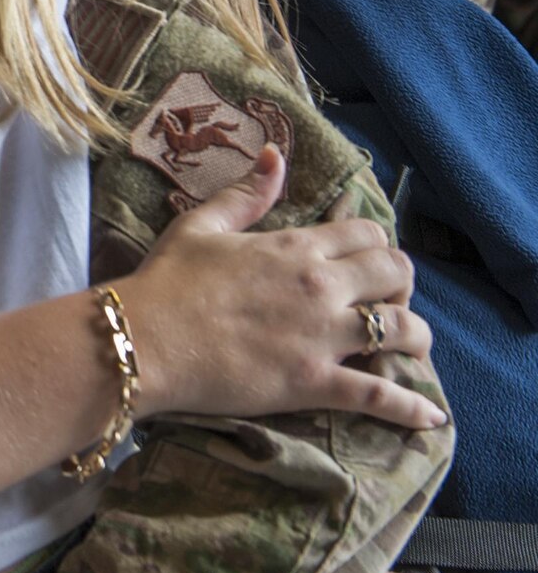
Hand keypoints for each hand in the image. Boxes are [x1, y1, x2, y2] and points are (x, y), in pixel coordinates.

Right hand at [119, 145, 441, 429]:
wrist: (141, 340)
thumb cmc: (164, 282)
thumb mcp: (200, 225)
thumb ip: (244, 193)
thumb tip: (275, 155)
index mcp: (295, 247)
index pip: (367, 233)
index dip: (375, 246)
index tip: (365, 265)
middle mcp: (320, 287)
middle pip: (397, 274)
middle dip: (402, 286)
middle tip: (386, 303)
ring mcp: (321, 336)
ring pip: (403, 330)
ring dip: (416, 339)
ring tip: (411, 350)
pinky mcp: (313, 383)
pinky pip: (379, 395)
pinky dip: (411, 408)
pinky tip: (430, 417)